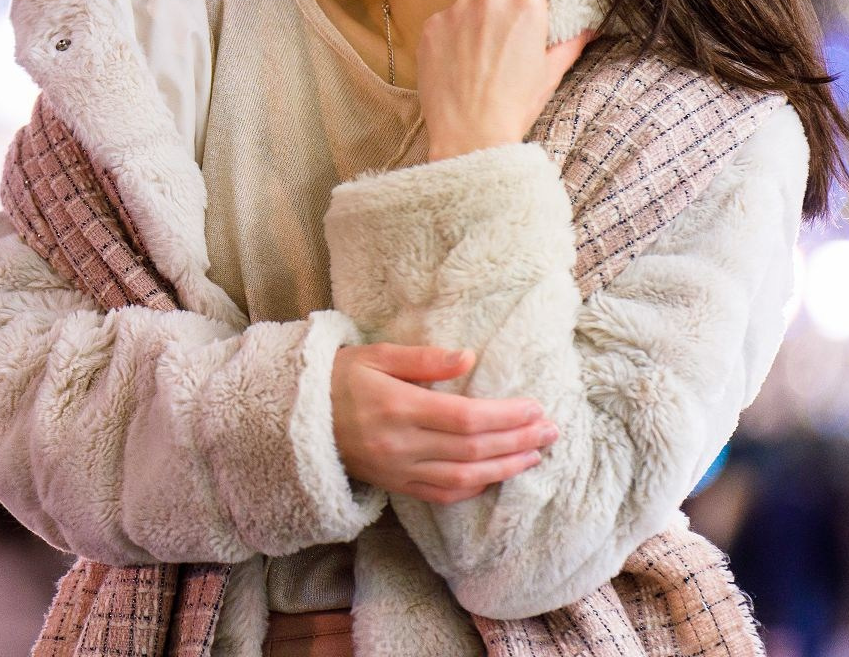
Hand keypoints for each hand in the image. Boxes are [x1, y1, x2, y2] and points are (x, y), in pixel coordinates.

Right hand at [330, 343, 557, 505]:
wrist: (296, 421)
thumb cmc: (337, 378)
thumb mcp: (375, 355)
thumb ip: (423, 359)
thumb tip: (469, 357)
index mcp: (397, 407)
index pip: (465, 417)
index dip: (505, 416)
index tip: (535, 408)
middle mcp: (401, 444)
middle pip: (472, 448)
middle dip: (517, 440)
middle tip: (551, 431)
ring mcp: (399, 470)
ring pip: (464, 476)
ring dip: (505, 467)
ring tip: (536, 454)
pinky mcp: (395, 486)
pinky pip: (442, 493)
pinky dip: (474, 487)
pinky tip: (496, 475)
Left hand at [417, 0, 594, 159]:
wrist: (470, 132)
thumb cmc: (514, 105)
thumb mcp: (550, 74)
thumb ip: (570, 44)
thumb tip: (587, 29)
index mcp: (526, 8)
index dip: (528, 4)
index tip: (522, 25)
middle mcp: (491, 0)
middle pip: (497, 0)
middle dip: (497, 20)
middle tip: (497, 55)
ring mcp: (457, 11)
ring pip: (467, 12)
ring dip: (470, 29)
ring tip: (473, 65)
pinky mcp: (431, 25)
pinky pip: (443, 25)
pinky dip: (447, 40)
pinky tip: (453, 67)